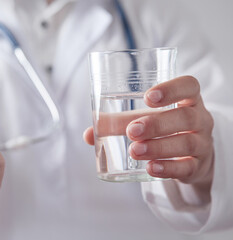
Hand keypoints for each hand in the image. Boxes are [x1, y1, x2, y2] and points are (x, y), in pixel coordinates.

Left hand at [84, 76, 214, 190]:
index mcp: (188, 100)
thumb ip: (118, 123)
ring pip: (186, 143)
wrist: (191, 157)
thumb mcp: (146, 120)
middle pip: (185, 117)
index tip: (148, 97)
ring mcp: (202, 144)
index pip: (189, 86)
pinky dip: (168, 168)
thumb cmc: (164, 129)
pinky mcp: (197, 167)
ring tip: (134, 151)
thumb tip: (88, 133)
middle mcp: (200, 119)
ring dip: (158, 147)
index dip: (172, 89)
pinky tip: (150, 168)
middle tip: (131, 131)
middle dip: (156, 124)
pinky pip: (187, 167)